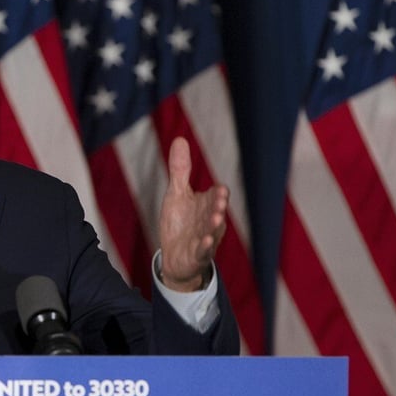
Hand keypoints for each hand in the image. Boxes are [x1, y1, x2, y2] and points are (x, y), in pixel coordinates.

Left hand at [157, 137, 227, 292]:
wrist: (175, 256)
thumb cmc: (180, 222)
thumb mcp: (176, 194)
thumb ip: (180, 170)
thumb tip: (180, 139)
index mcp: (207, 204)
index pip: (216, 195)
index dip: (218, 193)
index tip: (219, 189)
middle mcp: (210, 220)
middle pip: (217, 211)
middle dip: (219, 206)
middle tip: (220, 200)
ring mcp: (206, 238)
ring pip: (213, 230)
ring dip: (214, 225)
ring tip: (216, 218)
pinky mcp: (198, 254)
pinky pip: (203, 250)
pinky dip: (204, 245)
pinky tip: (204, 241)